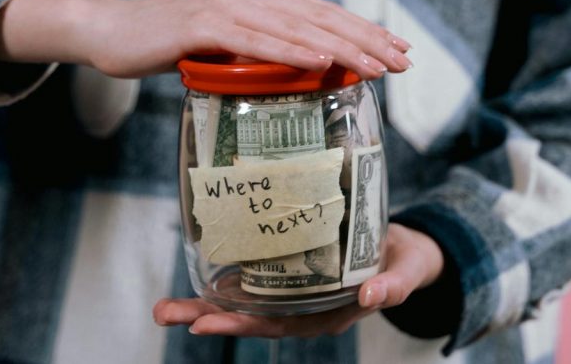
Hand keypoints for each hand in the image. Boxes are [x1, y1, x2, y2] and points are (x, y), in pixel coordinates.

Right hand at [0, 0, 411, 77]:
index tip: (398, 50)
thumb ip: (263, 51)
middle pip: (321, 17)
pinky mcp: (205, 24)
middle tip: (403, 62)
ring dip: (342, 48)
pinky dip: (292, 51)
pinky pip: (257, 41)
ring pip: (298, 28)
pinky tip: (321, 62)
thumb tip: (307, 72)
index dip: (364, 30)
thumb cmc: (172, 43)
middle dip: (367, 40)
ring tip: (378, 66)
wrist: (114, 32)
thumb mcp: (227, 47)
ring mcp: (228, 5)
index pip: (323, 13)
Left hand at [152, 224, 443, 338]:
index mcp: (326, 313)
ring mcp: (294, 288)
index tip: (205, 323)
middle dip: (206, 317)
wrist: (405, 247)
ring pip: (244, 300)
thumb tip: (371, 298)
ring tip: (164, 306)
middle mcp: (303, 306)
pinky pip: (254, 276)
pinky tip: (197, 268)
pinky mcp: (291, 267)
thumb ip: (392, 286)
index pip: (277, 324)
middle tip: (165, 312)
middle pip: (249, 316)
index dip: (241, 324)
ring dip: (204, 302)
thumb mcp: (406, 272)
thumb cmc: (404, 261)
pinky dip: (224, 278)